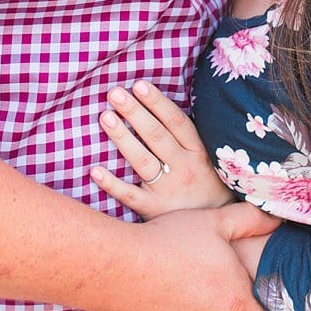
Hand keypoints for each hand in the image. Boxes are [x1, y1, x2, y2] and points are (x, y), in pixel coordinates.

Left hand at [90, 80, 235, 217]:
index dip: (157, 102)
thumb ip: (187, 135)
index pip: (175, 121)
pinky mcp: (153, 210)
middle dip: (135, 112)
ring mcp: (168, 190)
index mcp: (198, 151)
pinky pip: (130, 196)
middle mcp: (184, 168)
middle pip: (157, 136)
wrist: (216, 226)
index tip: (139, 84)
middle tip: (115, 93)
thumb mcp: (208, 157)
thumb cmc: (207, 183)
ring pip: (143, 161)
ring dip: (123, 138)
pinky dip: (112, 184)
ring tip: (105, 117)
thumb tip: (160, 103)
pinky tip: (94, 170)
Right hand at [111, 203, 280, 310]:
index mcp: (234, 301)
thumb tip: (276, 220)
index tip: (271, 296)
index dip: (276, 309)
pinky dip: (185, 305)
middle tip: (236, 283)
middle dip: (240, 303)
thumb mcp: (215, 223)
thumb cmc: (169, 242)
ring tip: (199, 279)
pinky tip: (175, 284)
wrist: (118, 264)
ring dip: (210, 301)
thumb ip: (251, 221)